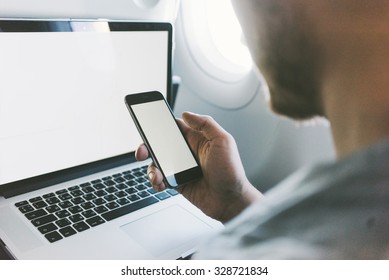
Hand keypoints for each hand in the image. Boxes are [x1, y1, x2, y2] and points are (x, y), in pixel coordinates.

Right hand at [135, 112, 261, 222]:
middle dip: (147, 146)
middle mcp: (187, 152)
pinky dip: (156, 181)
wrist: (230, 201)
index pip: (175, 127)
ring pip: (157, 162)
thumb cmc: (231, 172)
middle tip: (142, 152)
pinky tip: (160, 184)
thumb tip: (187, 113)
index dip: (160, 125)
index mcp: (197, 139)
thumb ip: (206, 124)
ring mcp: (181, 168)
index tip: (148, 125)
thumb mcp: (223, 141)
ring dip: (151, 168)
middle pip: (160, 144)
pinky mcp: (178, 182)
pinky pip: (161, 179)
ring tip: (156, 176)